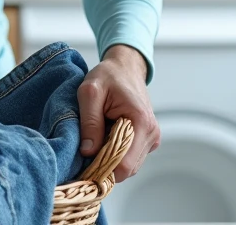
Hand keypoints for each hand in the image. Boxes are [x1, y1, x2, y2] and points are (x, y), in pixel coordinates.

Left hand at [76, 44, 159, 182]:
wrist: (124, 67)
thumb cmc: (108, 76)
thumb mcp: (90, 92)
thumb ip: (89, 122)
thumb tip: (88, 152)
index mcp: (141, 122)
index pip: (125, 164)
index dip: (103, 169)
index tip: (84, 164)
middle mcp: (151, 134)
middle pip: (127, 169)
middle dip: (105, 165)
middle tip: (85, 150)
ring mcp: (151, 139)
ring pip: (128, 166)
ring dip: (109, 159)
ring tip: (95, 139)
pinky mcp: (146, 140)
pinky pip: (129, 157)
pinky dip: (115, 153)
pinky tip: (104, 137)